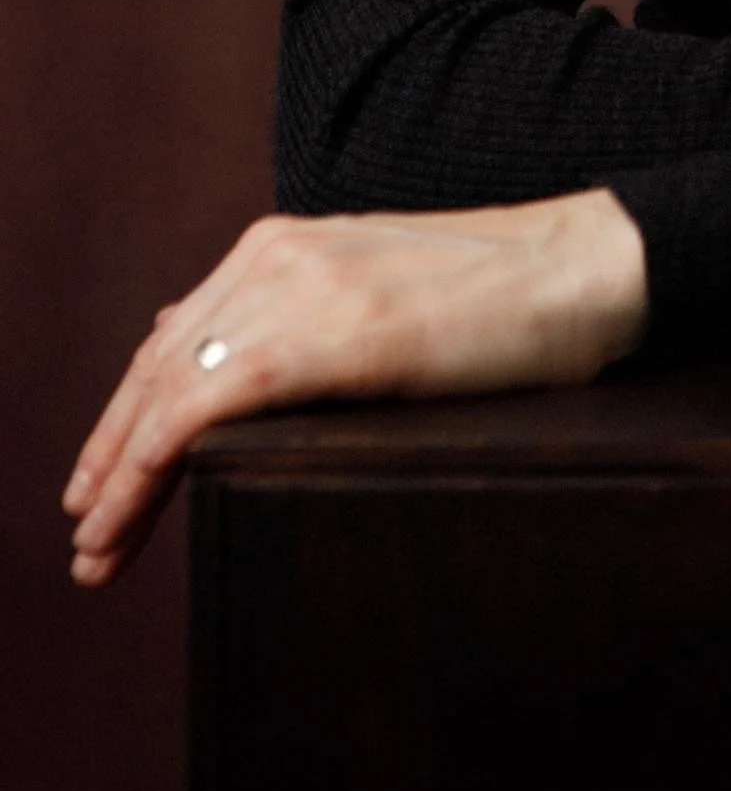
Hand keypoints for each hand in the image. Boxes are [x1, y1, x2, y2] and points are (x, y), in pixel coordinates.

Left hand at [62, 188, 645, 586]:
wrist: (584, 267)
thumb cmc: (504, 298)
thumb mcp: (379, 292)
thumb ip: (298, 314)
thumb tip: (202, 347)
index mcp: (286, 243)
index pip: (176, 338)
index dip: (125, 415)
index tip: (99, 482)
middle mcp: (277, 255)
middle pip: (159, 366)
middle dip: (111, 454)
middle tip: (86, 535)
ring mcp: (302, 287)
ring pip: (167, 389)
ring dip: (118, 475)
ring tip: (96, 546)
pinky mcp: (331, 332)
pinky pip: (207, 401)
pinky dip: (152, 460)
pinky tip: (131, 509)